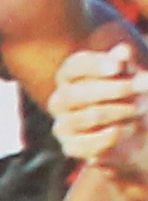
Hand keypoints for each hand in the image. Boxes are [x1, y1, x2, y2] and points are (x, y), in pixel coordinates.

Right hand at [54, 40, 147, 181]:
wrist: (137, 121)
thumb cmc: (132, 84)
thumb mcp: (133, 65)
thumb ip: (127, 58)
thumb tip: (123, 53)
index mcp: (69, 75)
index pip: (73, 67)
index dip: (94, 66)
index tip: (119, 66)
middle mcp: (60, 100)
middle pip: (76, 94)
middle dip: (114, 90)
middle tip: (145, 85)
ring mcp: (63, 125)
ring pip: (89, 116)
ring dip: (122, 110)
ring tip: (143, 107)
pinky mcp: (71, 147)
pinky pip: (89, 143)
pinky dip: (114, 134)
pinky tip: (130, 127)